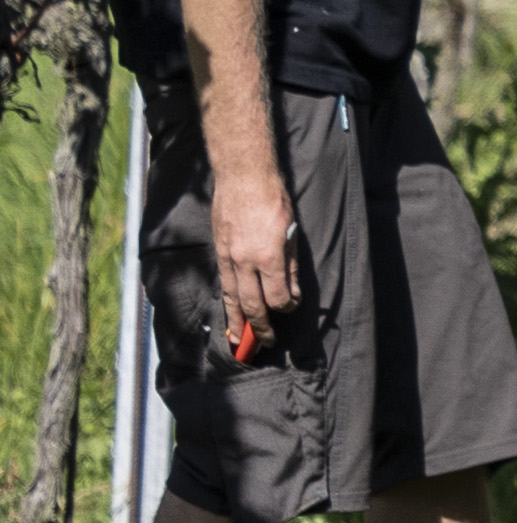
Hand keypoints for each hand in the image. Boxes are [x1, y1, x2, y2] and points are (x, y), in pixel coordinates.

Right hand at [207, 163, 298, 356]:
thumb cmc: (274, 202)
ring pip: (232, 297)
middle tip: (264, 343)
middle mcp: (245, 262)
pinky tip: (229, 311)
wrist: (243, 179)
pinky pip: (224, 283)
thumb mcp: (293, 233)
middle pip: (251, 304)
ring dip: (236, 321)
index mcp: (268, 257)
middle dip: (258, 327)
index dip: (286, 307)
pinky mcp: (218, 252)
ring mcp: (228, 258)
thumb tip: (292, 294)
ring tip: (239, 340)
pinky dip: (227, 301)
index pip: (277, 297)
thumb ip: (292, 267)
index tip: (291, 308)